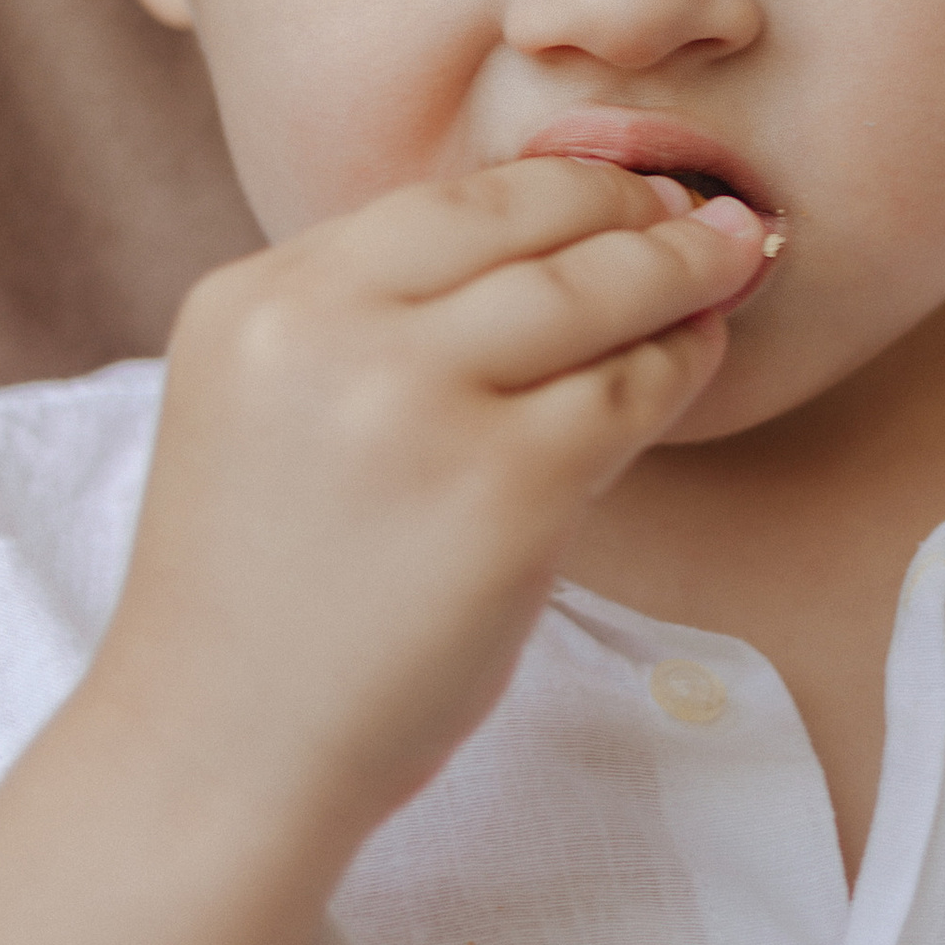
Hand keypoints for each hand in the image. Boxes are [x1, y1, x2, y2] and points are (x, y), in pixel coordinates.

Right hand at [92, 157, 768, 844]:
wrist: (218, 756)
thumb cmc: (260, 601)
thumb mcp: (266, 410)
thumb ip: (365, 324)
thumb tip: (546, 249)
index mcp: (256, 300)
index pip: (437, 201)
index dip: (549, 187)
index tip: (617, 192)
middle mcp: (324, 328)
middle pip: (521, 218)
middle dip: (627, 204)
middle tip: (699, 210)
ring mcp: (416, 404)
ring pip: (592, 289)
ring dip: (677, 271)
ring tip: (727, 266)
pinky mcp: (505, 487)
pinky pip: (626, 392)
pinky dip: (677, 367)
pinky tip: (697, 358)